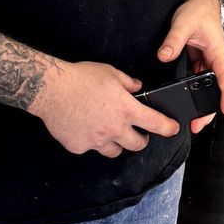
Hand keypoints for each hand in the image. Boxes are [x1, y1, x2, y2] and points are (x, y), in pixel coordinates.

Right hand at [32, 60, 178, 156]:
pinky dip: (92, 141)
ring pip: (115, 151)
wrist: (51, 89)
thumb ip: (128, 82)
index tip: (173, 129)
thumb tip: (137, 87)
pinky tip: (85, 129)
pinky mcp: (80, 147)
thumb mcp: (110, 72)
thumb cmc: (80, 78)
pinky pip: (91, 148)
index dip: (168, 127)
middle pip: (137, 145)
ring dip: (117, 144)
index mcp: (126, 109)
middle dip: (141, 140)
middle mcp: (114, 128)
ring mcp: (97, 140)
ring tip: (110, 132)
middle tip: (138, 133)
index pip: (155, 123)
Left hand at [157, 0, 223, 131]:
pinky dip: (194, 91)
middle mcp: (215, 59)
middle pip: (217, 89)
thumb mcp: (183, 23)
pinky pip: (198, 79)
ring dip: (201, 102)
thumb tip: (164, 55)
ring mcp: (207, 61)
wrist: (199, 1)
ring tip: (191, 118)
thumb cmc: (198, 11)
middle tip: (198, 125)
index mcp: (217, 52)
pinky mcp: (199, 60)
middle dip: (210, 109)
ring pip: (207, 86)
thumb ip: (173, 40)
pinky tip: (185, 100)